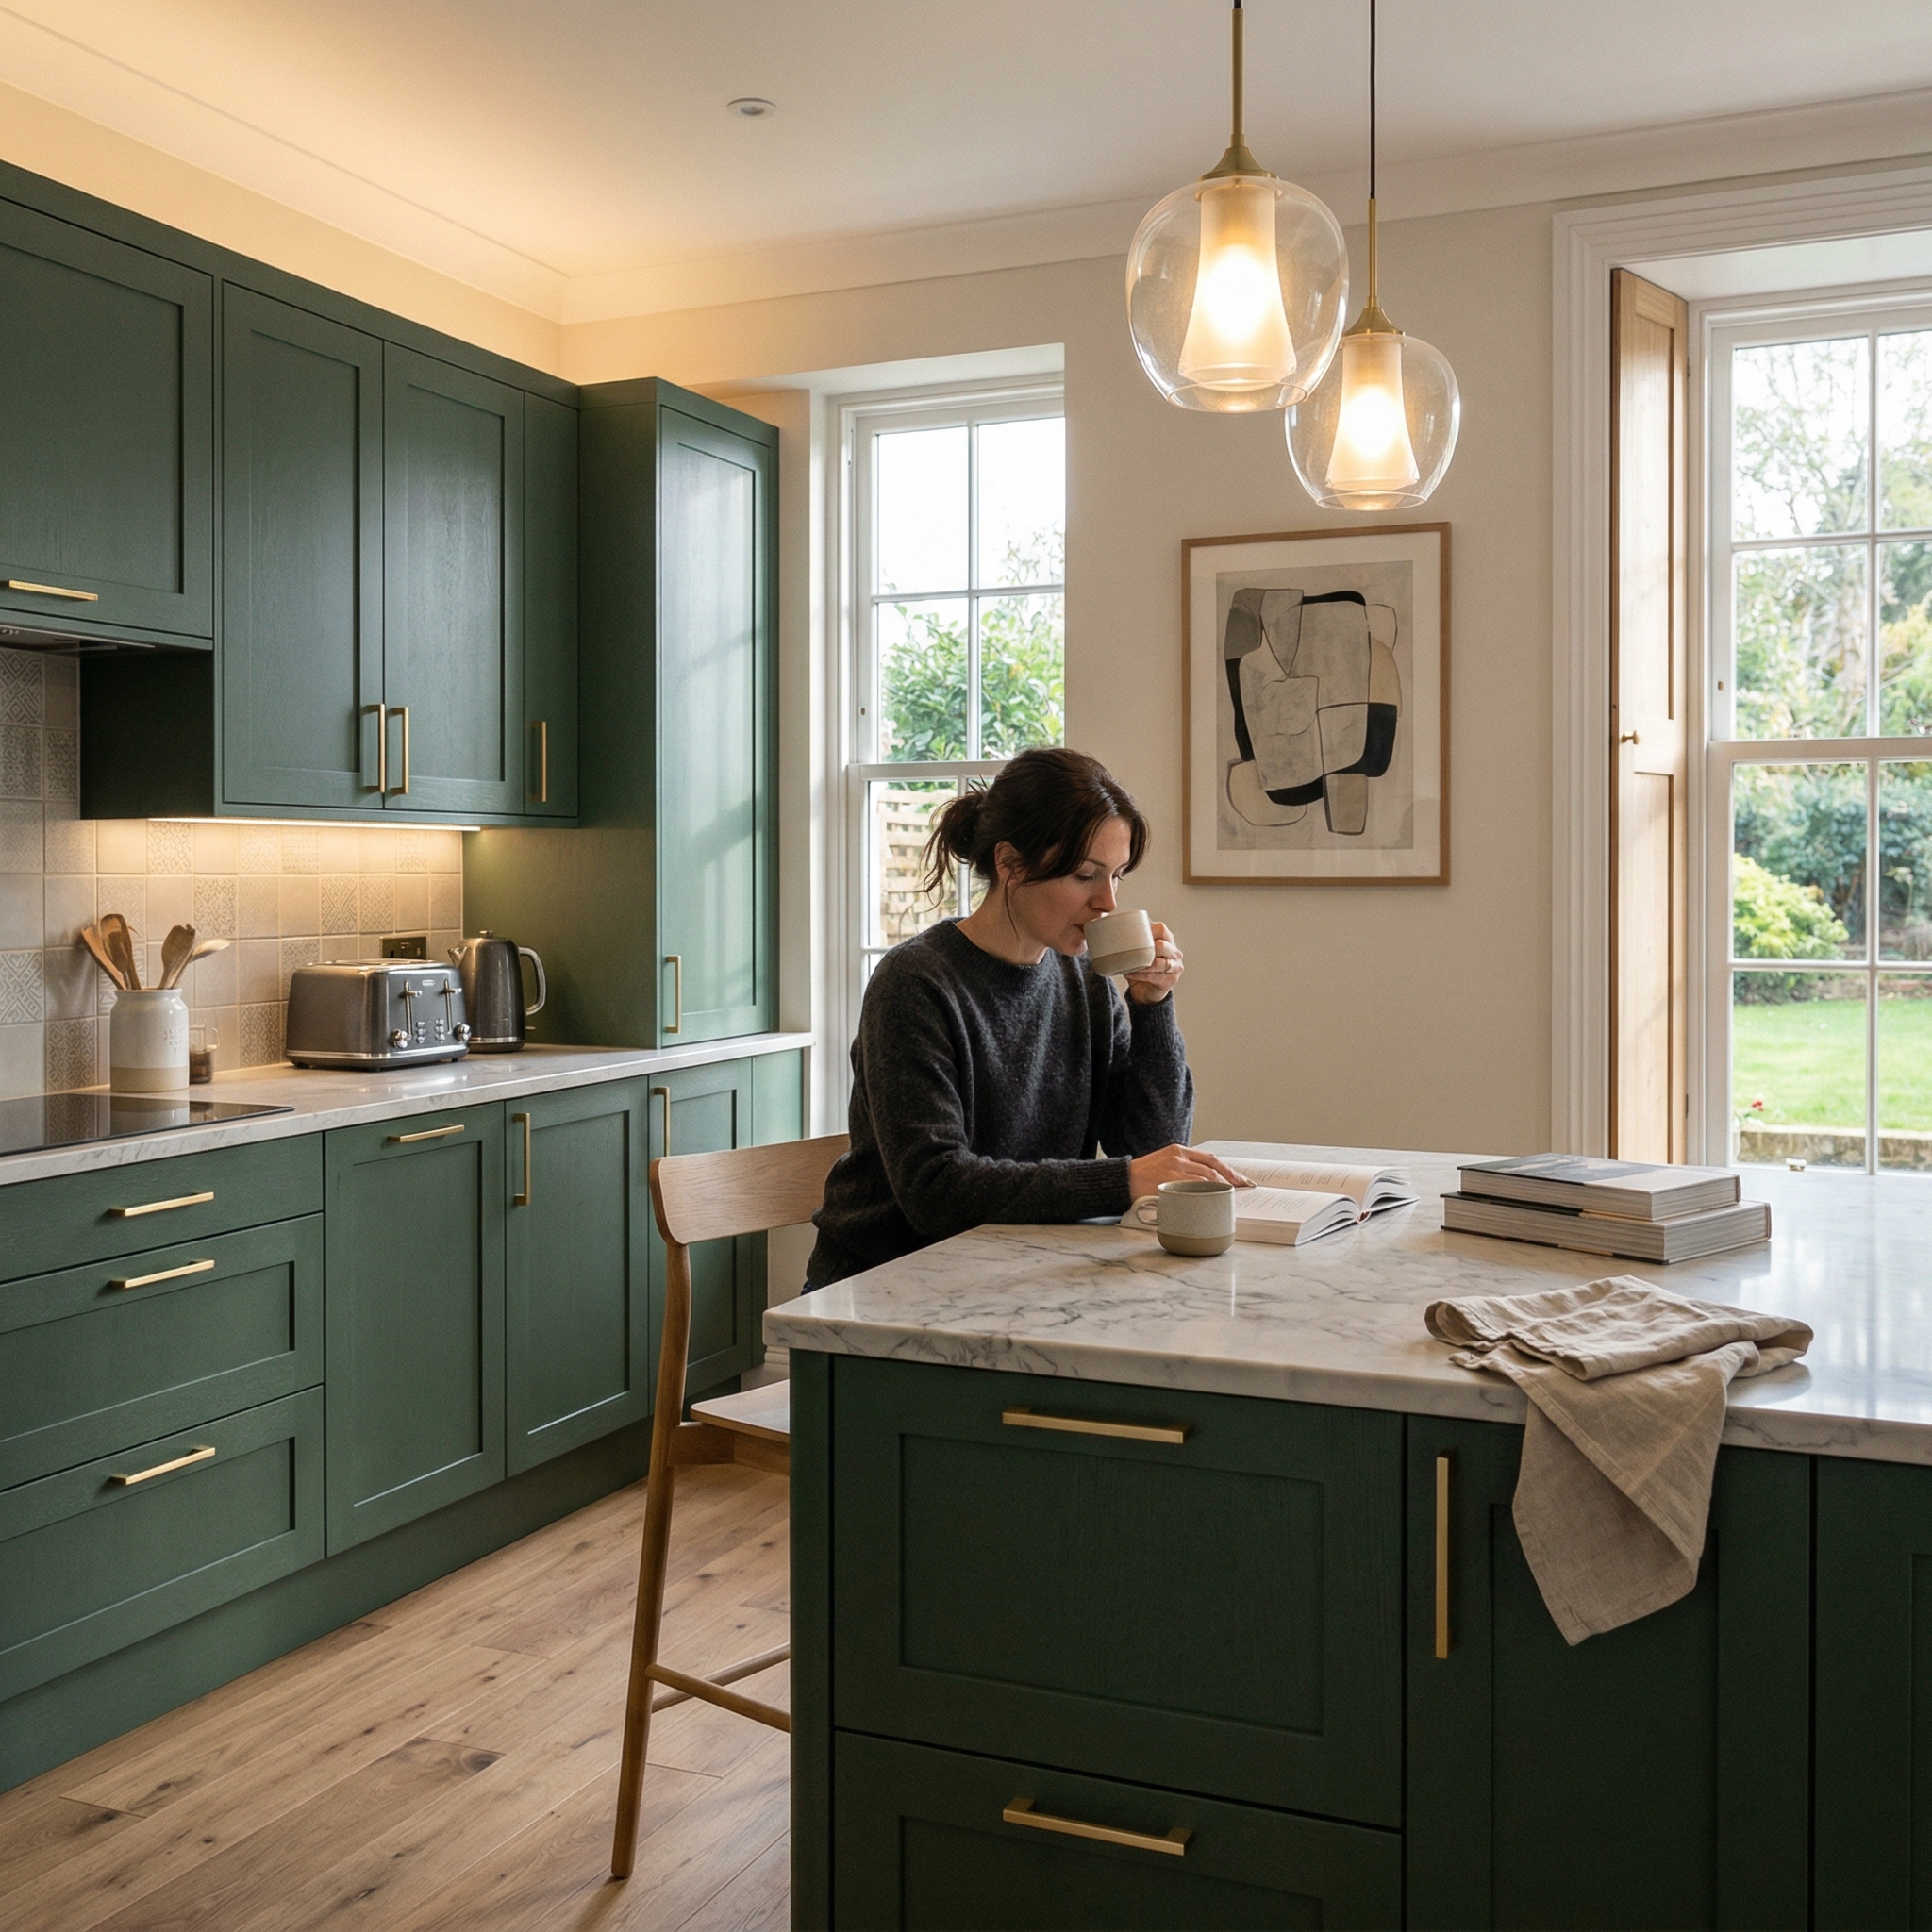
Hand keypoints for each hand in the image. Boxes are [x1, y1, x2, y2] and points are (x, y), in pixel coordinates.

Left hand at [1123, 920, 1181, 1004]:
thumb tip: (1116, 932)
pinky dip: (1139, 975)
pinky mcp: (1170, 981)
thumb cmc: (1142, 967)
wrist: (1146, 991)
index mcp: (1168, 940)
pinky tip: (1128, 974)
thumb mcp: (1140, 952)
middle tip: (1130, 952)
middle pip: (1161, 945)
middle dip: (1144, 949)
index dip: (1146, 931)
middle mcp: (1175, 953)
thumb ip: (1135, 942)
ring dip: (1141, 964)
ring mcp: (1175, 967)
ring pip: (1158, 963)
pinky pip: (1153, 976)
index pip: (1161, 928)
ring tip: (1128, 964)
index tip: (1131, 937)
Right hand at [1127, 1143, 1252, 1199]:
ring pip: (1207, 1179)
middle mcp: (1178, 1157)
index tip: (1239, 1179)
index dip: (1227, 1169)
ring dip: (1221, 1189)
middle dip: (1231, 1179)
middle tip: (1242, 1189)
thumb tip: (1205, 1181)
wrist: (1122, 1180)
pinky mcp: (1170, 1182)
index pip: (1209, 1158)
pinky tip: (1213, 1200)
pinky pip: (1195, 1188)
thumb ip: (1182, 1167)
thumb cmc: (1142, 1175)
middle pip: (1212, 1168)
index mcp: (1178, 1150)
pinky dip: (1207, 1194)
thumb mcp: (1163, 1163)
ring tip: (1229, 1198)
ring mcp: (1175, 1169)